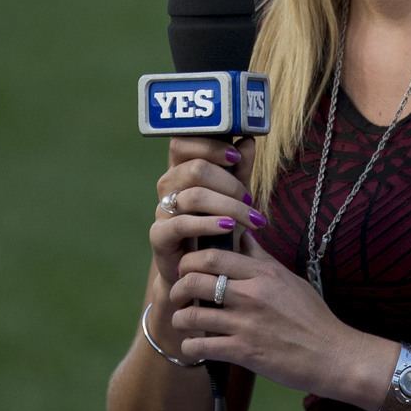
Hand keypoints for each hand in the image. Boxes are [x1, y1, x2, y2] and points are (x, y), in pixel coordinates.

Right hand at [150, 136, 265, 288]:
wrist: (204, 269)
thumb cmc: (220, 225)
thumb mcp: (235, 194)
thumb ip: (240, 168)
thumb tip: (247, 140)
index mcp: (182, 167)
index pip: (185, 141)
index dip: (211, 145)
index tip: (236, 156)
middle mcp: (168, 184)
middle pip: (195, 168)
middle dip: (229, 182)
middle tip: (249, 198)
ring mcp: (161, 209)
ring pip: (194, 195)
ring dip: (229, 206)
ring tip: (251, 218)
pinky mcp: (159, 235)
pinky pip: (183, 224)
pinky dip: (210, 224)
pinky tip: (229, 227)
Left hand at [169, 233, 367, 400]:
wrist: (332, 354)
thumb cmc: (313, 317)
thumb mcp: (290, 279)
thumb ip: (262, 259)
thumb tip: (243, 236)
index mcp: (264, 273)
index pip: (213, 255)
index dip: (191, 260)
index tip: (188, 269)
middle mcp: (252, 294)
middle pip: (195, 279)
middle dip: (178, 286)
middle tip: (178, 294)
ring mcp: (246, 323)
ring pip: (192, 314)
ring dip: (180, 319)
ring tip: (182, 321)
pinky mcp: (243, 352)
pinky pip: (201, 346)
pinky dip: (190, 347)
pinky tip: (193, 347)